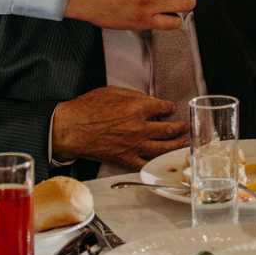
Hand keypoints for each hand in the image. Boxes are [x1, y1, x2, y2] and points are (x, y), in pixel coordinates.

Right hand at [51, 86, 189, 171]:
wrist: (70, 129)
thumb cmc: (87, 108)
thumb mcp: (113, 91)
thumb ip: (134, 96)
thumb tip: (148, 101)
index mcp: (137, 108)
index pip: (163, 108)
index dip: (170, 108)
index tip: (171, 109)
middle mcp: (139, 127)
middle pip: (169, 129)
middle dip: (180, 128)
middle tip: (185, 127)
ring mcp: (133, 145)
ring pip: (163, 148)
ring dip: (176, 145)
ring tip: (183, 143)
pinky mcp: (125, 159)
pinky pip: (146, 163)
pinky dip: (157, 162)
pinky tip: (163, 159)